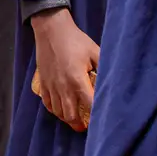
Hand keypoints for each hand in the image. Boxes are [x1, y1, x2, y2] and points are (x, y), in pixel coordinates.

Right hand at [31, 8, 98, 128]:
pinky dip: (55, 110)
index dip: (97, 115)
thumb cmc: (75, 39)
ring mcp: (51, 86)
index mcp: (77, 79)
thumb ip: (103, 67)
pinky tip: (61, 110)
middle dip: (80, 124)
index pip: (90, 104)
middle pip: (71, 115)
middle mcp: (63, 87)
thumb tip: (113, 79)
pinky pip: (47, 104)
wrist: (51, 29)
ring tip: (76, 119)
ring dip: (68, 118)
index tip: (103, 120)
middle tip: (87, 126)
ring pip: (58, 112)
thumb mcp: (94, 51)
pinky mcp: (43, 83)